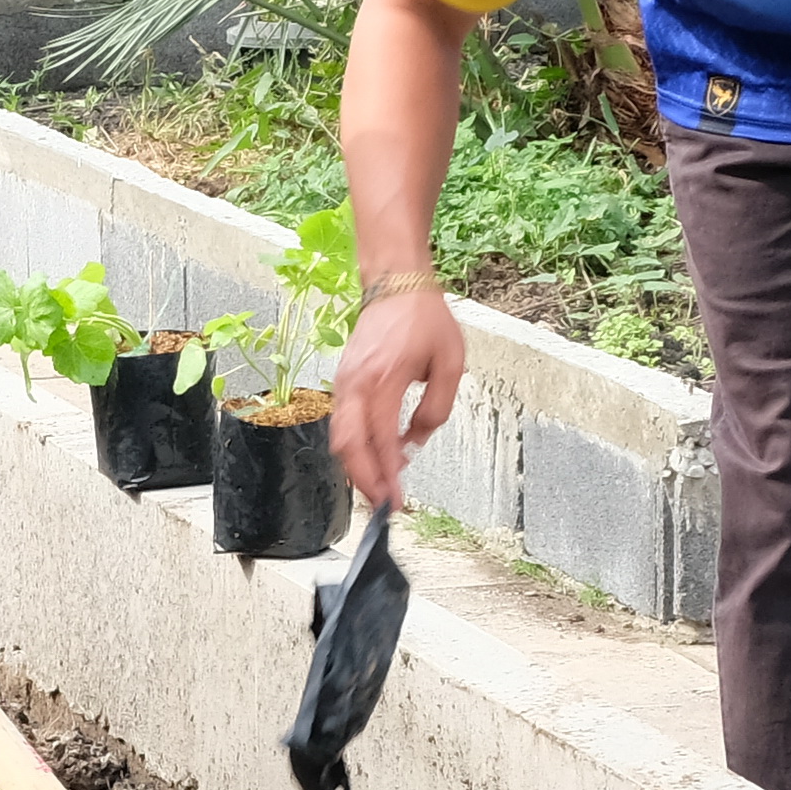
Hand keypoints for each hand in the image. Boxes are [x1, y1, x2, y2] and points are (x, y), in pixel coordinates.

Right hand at [330, 288, 466, 506]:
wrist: (395, 284)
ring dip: (356, 467)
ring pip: (339, 438)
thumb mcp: (450, 364)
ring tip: (376, 487)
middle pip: (348, 447)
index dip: (387, 476)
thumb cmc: (423, 318)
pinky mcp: (343, 381)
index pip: (381, 441)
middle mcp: (356, 384)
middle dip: (363, 481)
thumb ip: (437, 408)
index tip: (397, 501)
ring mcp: (344, 383)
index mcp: (384, 379)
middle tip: (382, 504)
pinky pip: (341, 423)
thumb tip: (416, 439)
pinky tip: (372, 457)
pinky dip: (353, 447)